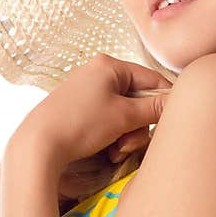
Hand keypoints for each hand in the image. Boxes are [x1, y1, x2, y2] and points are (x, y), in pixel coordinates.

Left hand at [7, 53, 172, 171]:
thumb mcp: (124, 116)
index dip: (166, 101)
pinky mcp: (80, 110)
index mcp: (109, 65)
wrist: (37, 145)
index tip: (174, 121)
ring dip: (126, 136)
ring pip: (125, 115)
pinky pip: (109, 121)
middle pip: (139, 99)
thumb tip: (178, 101)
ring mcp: (88, 92)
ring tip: (114, 151)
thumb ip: (155, 108)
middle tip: (127, 145)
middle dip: (138, 127)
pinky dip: (112, 138)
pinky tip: (105, 151)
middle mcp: (98, 73)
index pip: (153, 78)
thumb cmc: (80, 124)